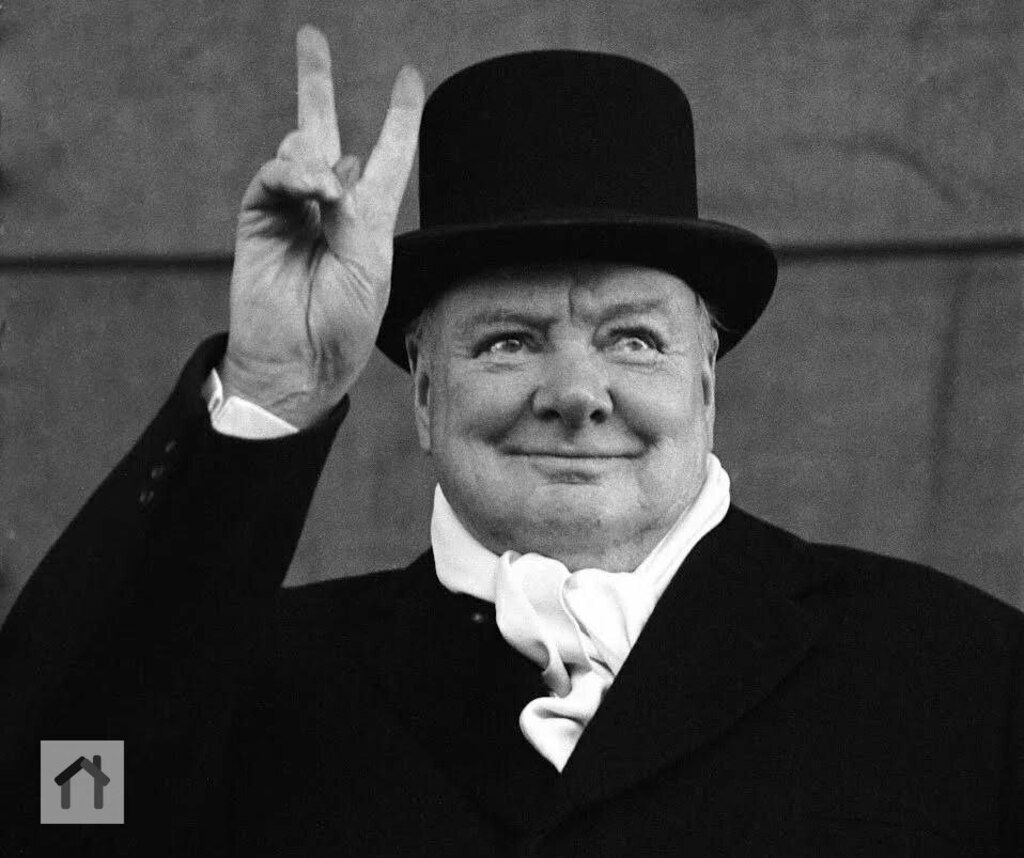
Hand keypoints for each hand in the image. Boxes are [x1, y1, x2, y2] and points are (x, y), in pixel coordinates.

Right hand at [220, 25, 423, 426]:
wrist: (299, 364)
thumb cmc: (344, 328)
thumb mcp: (368, 270)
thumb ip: (354, 214)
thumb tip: (332, 164)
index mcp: (370, 221)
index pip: (388, 156)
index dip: (400, 117)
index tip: (411, 77)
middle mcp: (331, 207)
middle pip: (325, 133)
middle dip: (316, 85)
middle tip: (310, 37)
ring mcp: (293, 211)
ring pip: (298, 151)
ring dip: (313, 160)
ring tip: (325, 189)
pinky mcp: (260, 220)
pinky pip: (273, 178)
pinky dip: (292, 174)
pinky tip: (309, 187)